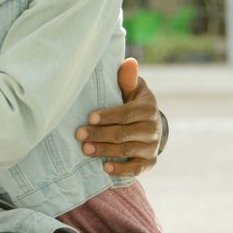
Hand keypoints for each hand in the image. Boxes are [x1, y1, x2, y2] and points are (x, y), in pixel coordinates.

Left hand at [75, 57, 161, 175]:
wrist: (148, 125)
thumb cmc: (132, 102)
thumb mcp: (132, 89)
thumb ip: (127, 79)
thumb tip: (129, 62)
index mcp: (148, 108)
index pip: (127, 113)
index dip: (108, 116)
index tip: (89, 118)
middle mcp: (153, 128)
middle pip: (124, 133)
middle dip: (100, 134)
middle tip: (79, 135)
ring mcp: (152, 146)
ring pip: (127, 151)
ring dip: (105, 151)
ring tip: (85, 150)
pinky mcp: (150, 162)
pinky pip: (136, 169)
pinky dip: (121, 170)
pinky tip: (105, 167)